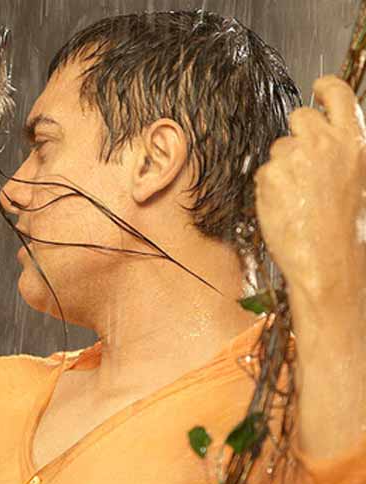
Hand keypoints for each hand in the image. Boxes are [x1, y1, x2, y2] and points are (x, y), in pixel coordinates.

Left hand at [255, 75, 365, 302]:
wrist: (327, 259)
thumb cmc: (345, 228)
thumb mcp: (359, 180)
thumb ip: (341, 152)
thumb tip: (325, 138)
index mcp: (353, 142)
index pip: (338, 95)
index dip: (326, 87)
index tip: (318, 87)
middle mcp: (324, 143)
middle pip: (300, 116)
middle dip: (298, 134)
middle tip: (304, 162)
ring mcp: (293, 157)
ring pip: (279, 147)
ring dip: (284, 164)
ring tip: (299, 195)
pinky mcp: (269, 174)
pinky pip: (265, 171)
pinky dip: (270, 186)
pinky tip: (285, 206)